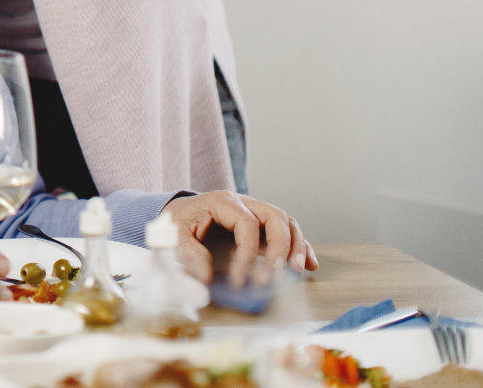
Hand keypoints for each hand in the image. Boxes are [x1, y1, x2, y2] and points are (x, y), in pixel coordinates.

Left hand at [163, 191, 317, 284]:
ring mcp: (256, 213)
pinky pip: (289, 233)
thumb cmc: (177, 223)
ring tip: (297, 270)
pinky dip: (302, 247)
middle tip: (276, 273)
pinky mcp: (262, 227)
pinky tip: (309, 265)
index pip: (246, 224)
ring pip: (287, 223)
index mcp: (222, 201)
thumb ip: (187, 253)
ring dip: (297, 246)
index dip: (247, 254)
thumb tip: (207, 277)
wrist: (177, 215)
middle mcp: (244, 203)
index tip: (240, 280)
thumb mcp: (172, 234)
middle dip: (281, 246)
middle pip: (275, 217)